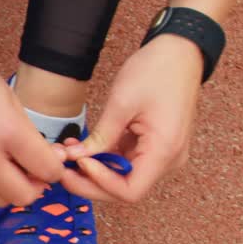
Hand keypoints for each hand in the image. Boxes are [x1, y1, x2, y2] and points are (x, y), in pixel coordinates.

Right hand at [0, 36, 65, 206]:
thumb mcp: (11, 100)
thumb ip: (30, 136)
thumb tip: (48, 161)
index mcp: (6, 132)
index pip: (47, 171)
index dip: (55, 169)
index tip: (52, 162)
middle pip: (23, 197)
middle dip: (35, 186)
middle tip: (33, 170)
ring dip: (10, 188)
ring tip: (9, 166)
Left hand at [63, 35, 202, 202]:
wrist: (181, 52)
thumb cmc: (157, 71)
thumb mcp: (122, 103)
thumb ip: (101, 136)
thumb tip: (76, 158)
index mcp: (165, 150)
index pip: (130, 191)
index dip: (100, 184)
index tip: (79, 164)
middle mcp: (168, 159)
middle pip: (124, 189)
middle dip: (90, 183)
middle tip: (61, 170)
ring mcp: (161, 154)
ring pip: (122, 179)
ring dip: (93, 173)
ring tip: (67, 157)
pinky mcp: (152, 147)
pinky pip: (125, 163)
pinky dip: (102, 161)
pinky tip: (80, 150)